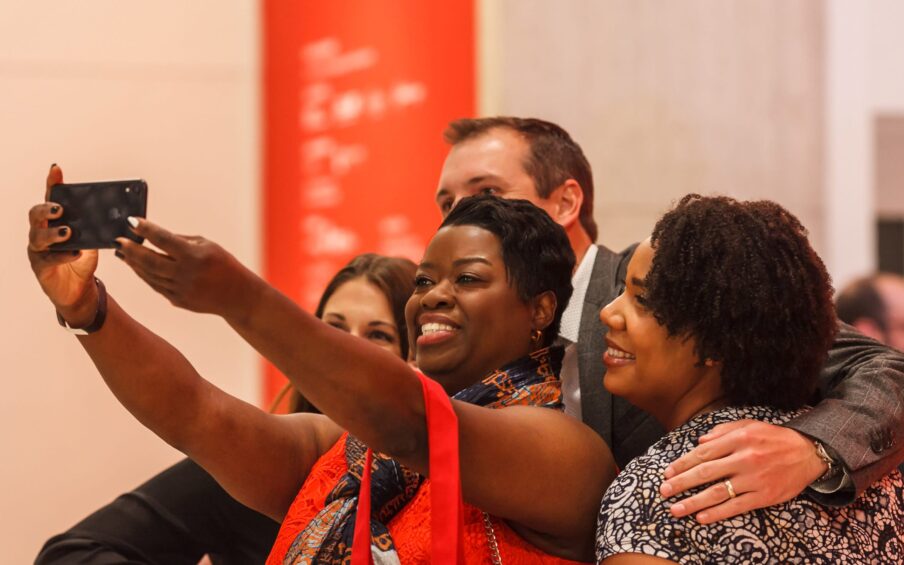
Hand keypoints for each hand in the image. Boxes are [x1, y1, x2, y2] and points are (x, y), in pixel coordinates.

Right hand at [27, 164, 99, 325]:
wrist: (79, 290)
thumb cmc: (83, 260)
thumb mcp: (93, 239)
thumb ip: (99, 226)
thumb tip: (124, 214)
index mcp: (55, 220)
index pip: (51, 198)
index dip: (52, 183)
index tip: (56, 169)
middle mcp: (42, 231)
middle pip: (36, 214)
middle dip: (47, 209)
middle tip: (61, 209)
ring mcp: (39, 249)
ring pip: (37, 236)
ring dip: (53, 233)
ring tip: (67, 232)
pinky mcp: (41, 267)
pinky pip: (48, 258)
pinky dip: (62, 255)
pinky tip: (75, 253)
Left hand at [115, 218, 258, 318]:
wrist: (238, 295)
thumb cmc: (223, 264)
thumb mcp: (207, 245)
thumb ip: (180, 241)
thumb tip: (153, 236)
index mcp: (194, 256)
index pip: (163, 239)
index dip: (146, 229)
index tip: (131, 222)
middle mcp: (186, 273)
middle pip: (149, 260)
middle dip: (131, 249)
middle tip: (118, 240)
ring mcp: (180, 289)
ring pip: (149, 275)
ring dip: (133, 263)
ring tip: (122, 253)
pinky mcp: (177, 300)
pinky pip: (155, 285)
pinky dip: (144, 275)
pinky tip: (136, 266)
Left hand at [659, 419, 826, 523]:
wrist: (809, 452)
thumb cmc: (774, 438)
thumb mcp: (748, 425)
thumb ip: (722, 431)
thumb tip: (699, 442)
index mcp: (739, 439)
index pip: (703, 453)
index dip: (682, 464)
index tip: (667, 473)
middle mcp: (745, 458)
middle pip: (706, 472)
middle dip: (681, 483)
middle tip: (663, 491)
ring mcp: (755, 479)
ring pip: (718, 492)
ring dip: (694, 502)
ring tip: (676, 509)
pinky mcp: (765, 496)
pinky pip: (737, 506)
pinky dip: (718, 513)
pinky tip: (702, 517)